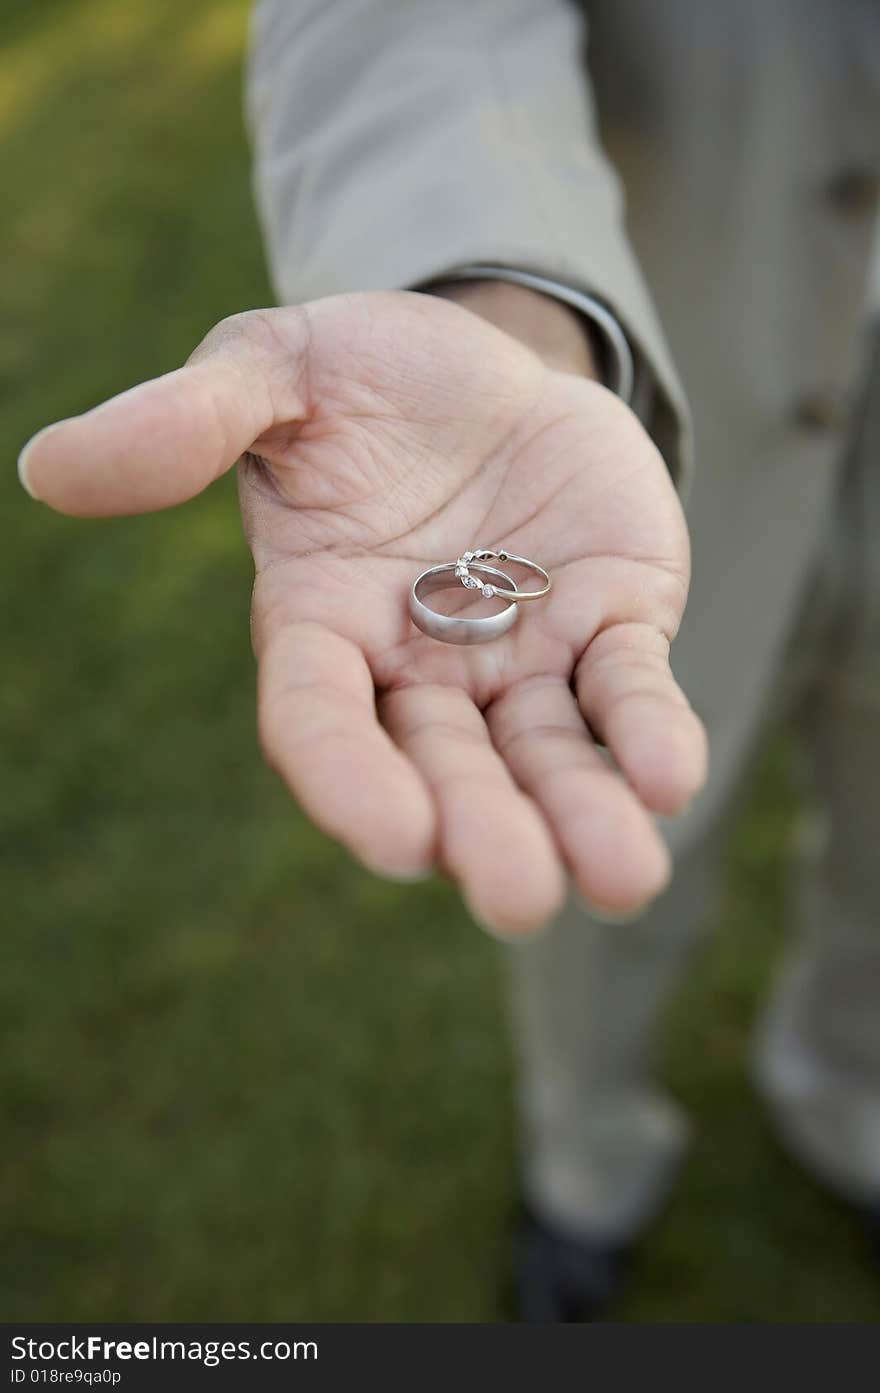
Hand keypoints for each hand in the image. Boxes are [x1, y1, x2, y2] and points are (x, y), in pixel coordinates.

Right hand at [19, 291, 705, 934]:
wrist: (488, 365)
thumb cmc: (364, 378)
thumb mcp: (273, 370)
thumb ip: (188, 421)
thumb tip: (49, 467)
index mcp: (322, 621)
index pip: (321, 720)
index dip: (352, 781)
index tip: (396, 841)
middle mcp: (419, 664)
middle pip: (444, 766)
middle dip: (482, 831)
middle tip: (518, 897)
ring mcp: (519, 654)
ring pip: (544, 756)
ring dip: (581, 817)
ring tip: (623, 879)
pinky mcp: (609, 622)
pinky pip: (629, 689)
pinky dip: (649, 733)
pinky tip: (673, 779)